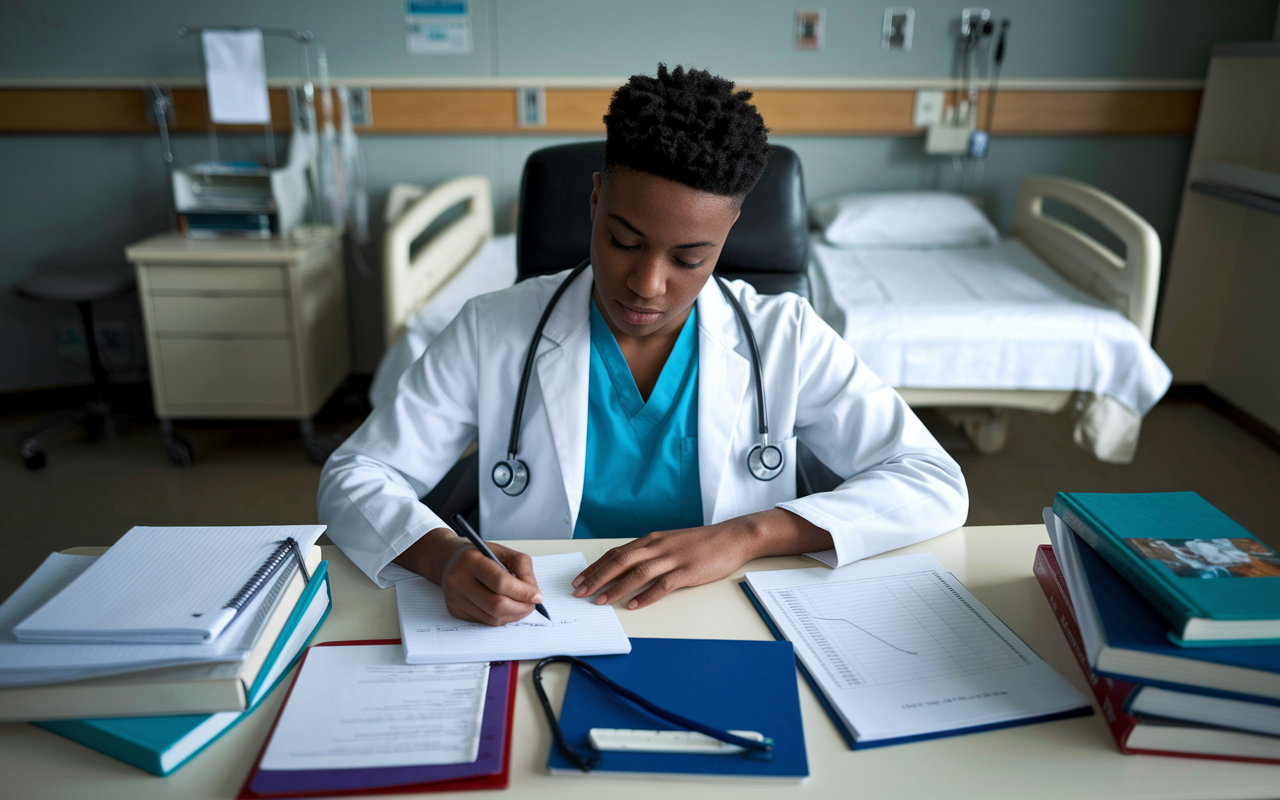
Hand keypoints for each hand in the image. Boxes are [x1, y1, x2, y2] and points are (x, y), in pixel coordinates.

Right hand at [395, 528, 543, 625]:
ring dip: (514, 615)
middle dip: (521, 608)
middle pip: (497, 605)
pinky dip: (502, 617)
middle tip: (533, 604)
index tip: (537, 596)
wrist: (448, 560)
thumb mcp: (502, 551)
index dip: (523, 592)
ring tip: (522, 605)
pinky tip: (506, 607)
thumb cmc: (479, 555)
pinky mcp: (455, 611)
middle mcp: (459, 580)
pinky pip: (486, 621)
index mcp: (471, 560)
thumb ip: (523, 568)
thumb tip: (534, 594)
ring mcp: (455, 598)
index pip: (501, 582)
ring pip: (493, 618)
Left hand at [571, 509, 831, 609]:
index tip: (579, 579)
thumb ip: (649, 553)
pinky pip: (662, 585)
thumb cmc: (701, 543)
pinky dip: (646, 595)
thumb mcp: (669, 542)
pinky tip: (634, 605)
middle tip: (580, 592)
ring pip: (637, 573)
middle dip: (597, 577)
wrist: (732, 537)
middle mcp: (657, 546)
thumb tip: (625, 568)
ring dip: (616, 588)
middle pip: (620, 562)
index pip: (616, 553)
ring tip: (600, 601)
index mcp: (651, 539)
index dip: (596, 567)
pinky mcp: (687, 571)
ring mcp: (672, 558)